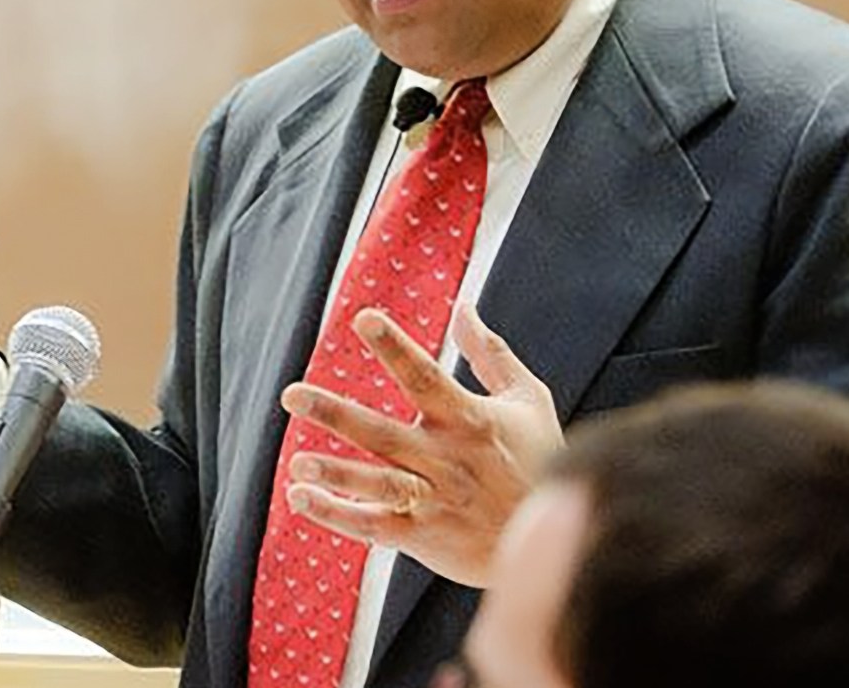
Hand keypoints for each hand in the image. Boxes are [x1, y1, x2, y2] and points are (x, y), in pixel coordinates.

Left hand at [280, 304, 562, 586]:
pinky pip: (373, 526)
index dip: (395, 347)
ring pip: (376, 485)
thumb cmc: (538, 461)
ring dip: (334, 474)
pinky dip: (336, 515)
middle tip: (292, 394)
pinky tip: (300, 497)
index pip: (425, 377)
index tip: (363, 318)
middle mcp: (446, 459)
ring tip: (296, 464)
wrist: (556, 541)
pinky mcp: (424, 536)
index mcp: (469, 419)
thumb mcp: (528, 400)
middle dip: (336, 414)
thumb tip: (463, 307)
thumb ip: (491, 353)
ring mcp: (434, 500)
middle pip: (384, 435)